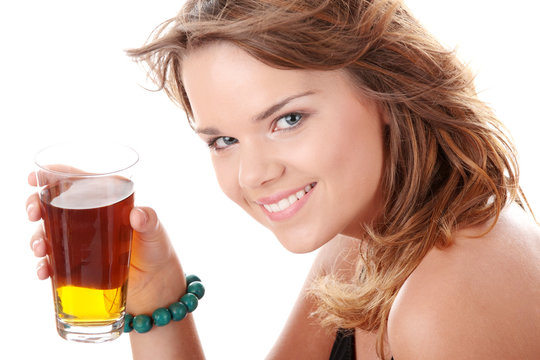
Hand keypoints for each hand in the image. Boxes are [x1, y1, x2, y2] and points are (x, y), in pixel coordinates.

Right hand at [26, 172, 185, 313]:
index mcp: (106, 199)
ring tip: (40, 249)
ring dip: (37, 237)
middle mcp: (88, 217)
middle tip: (34, 213)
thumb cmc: (156, 249)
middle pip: (53, 204)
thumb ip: (149, 221)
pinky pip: (53, 262)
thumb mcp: (155, 232)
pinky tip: (45, 271)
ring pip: (48, 233)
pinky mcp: (77, 264)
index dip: (52, 175)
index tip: (34, 178)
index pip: (76, 181)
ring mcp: (80, 241)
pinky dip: (44, 266)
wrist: (155, 284)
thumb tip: (138, 214)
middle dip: (36, 205)